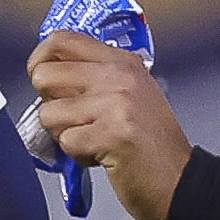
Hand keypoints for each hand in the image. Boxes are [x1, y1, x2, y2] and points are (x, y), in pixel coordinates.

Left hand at [28, 33, 193, 219]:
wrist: (179, 179)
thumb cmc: (150, 142)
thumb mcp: (129, 93)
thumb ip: (93, 77)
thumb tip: (46, 73)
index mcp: (121, 61)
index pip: (62, 40)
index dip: (39, 59)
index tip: (41, 77)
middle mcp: (120, 76)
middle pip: (45, 75)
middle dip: (48, 104)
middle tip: (73, 120)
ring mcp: (117, 104)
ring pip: (49, 113)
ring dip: (64, 135)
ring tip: (93, 140)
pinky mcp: (113, 134)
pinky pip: (66, 142)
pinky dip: (78, 155)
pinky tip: (102, 155)